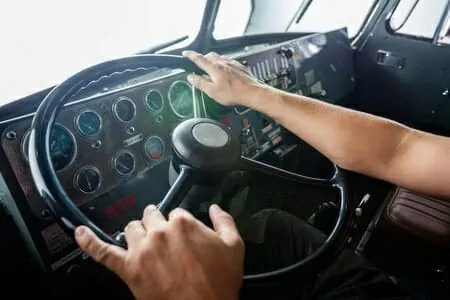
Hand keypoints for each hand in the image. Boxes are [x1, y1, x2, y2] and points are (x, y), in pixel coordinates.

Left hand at [75, 204, 243, 299]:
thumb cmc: (217, 283)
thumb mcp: (234, 247)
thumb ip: (225, 221)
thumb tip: (215, 208)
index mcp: (183, 223)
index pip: (176, 212)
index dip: (180, 224)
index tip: (184, 235)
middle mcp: (159, 232)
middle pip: (151, 217)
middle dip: (158, 225)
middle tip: (165, 240)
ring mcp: (141, 250)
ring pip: (130, 229)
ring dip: (137, 233)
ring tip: (144, 243)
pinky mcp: (128, 269)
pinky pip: (103, 252)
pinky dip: (89, 242)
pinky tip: (79, 233)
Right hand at [182, 50, 263, 105]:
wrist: (252, 92)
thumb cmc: (234, 93)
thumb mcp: (212, 91)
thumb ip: (200, 83)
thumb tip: (190, 78)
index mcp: (214, 68)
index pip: (199, 59)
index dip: (190, 55)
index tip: (185, 53)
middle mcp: (223, 62)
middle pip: (209, 56)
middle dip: (202, 58)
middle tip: (198, 62)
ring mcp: (232, 63)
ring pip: (219, 57)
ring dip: (213, 60)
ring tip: (211, 67)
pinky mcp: (239, 66)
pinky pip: (228, 61)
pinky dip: (223, 63)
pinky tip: (225, 70)